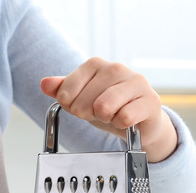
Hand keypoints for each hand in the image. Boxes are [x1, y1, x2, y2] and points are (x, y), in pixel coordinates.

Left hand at [41, 57, 177, 161]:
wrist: (140, 121)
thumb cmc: (109, 107)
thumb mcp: (81, 98)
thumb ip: (62, 89)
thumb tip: (44, 84)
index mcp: (95, 64)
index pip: (66, 91)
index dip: (70, 106)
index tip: (81, 107)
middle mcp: (116, 68)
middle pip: (84, 102)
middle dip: (89, 114)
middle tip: (101, 113)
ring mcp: (136, 82)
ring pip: (104, 107)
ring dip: (105, 119)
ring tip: (113, 115)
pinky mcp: (150, 100)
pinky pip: (124, 117)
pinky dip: (122, 124)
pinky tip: (128, 120)